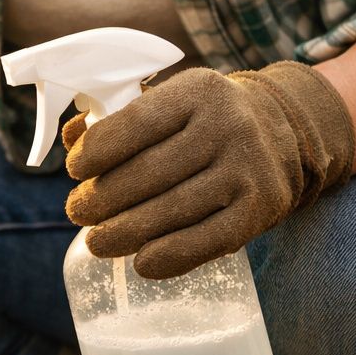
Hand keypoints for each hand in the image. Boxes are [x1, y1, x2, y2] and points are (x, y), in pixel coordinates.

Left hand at [63, 62, 355, 277]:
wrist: (283, 132)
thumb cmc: (203, 120)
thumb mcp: (171, 102)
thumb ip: (119, 117)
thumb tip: (72, 139)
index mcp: (199, 91)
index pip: (138, 122)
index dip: (99, 150)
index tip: (74, 170)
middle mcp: (228, 126)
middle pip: (150, 172)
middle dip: (103, 198)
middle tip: (77, 211)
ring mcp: (247, 169)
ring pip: (173, 209)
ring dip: (125, 233)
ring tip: (96, 242)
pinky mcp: (260, 209)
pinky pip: (208, 240)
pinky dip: (170, 256)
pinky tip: (141, 263)